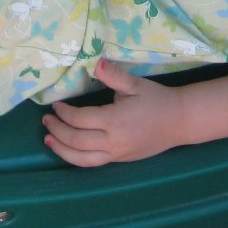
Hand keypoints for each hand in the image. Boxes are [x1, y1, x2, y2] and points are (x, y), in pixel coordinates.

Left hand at [42, 60, 183, 166]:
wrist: (180, 121)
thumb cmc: (157, 100)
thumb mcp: (136, 84)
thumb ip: (114, 75)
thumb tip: (95, 64)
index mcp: (116, 120)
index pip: (80, 120)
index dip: (64, 113)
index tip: (56, 105)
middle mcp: (113, 141)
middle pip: (76, 140)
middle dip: (57, 131)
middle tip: (46, 120)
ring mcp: (117, 154)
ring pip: (82, 159)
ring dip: (62, 150)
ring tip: (48, 140)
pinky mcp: (120, 160)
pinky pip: (93, 163)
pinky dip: (76, 158)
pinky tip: (68, 150)